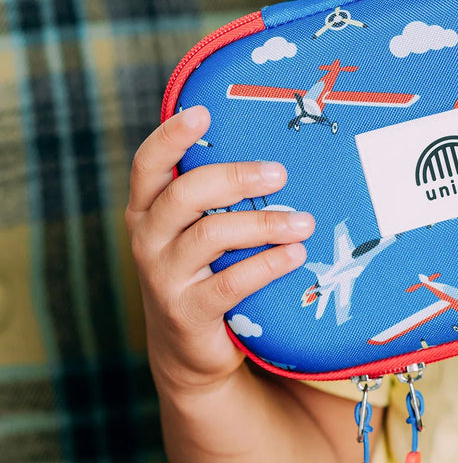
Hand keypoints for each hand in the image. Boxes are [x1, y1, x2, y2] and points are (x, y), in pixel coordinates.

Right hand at [125, 106, 313, 394]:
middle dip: (236, 178)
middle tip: (280, 174)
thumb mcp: (199, 228)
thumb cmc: (205, 268)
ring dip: (265, 224)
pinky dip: (267, 265)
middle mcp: (149, 239)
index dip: (171, 136)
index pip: (148, 164)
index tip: (202, 112)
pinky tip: (295, 255)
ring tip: (304, 222)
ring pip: (211, 235)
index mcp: (149, 209)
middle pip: (185, 194)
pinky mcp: (186, 313)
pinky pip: (228, 283)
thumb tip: (278, 150)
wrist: (190, 349)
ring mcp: (164, 277)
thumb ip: (218, 194)